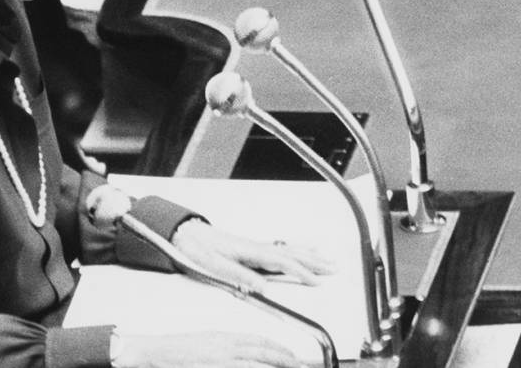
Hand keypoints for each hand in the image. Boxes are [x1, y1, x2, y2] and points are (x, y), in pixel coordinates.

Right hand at [114, 331, 304, 367]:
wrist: (152, 352)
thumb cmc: (175, 349)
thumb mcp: (204, 342)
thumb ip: (224, 347)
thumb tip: (242, 353)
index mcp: (222, 337)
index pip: (257, 340)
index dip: (277, 347)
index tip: (290, 354)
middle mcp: (224, 347)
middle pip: (261, 351)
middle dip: (284, 358)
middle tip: (299, 364)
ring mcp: (219, 359)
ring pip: (255, 362)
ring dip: (273, 365)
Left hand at [170, 219, 335, 290]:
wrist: (186, 233)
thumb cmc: (198, 249)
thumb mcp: (215, 266)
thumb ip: (239, 276)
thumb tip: (262, 287)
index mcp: (250, 251)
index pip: (283, 262)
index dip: (301, 272)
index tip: (317, 281)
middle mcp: (255, 246)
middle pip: (291, 253)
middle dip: (314, 261)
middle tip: (334, 267)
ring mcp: (254, 245)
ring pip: (288, 249)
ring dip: (308, 253)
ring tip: (326, 257)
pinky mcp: (251, 247)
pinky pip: (280, 247)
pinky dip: (295, 247)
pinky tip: (300, 247)